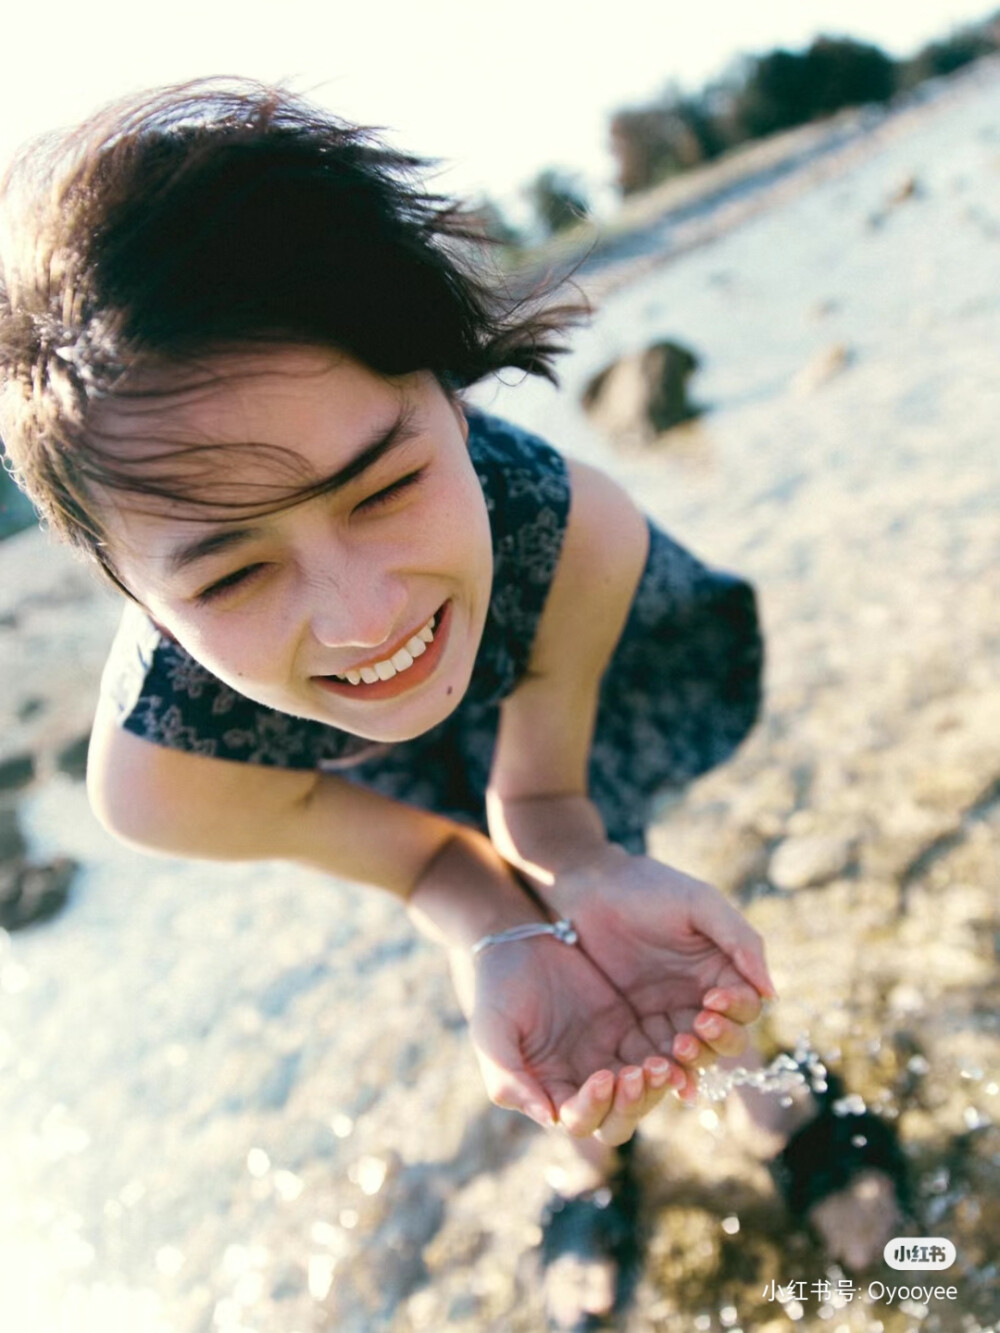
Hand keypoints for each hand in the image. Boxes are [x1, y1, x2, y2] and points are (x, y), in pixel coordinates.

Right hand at [449, 933, 695, 1144]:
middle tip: (640, 1074)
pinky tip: (680, 1046)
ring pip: (643, 1092)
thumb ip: (507, 1077)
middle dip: (631, 1106)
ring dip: (655, 1086)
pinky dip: (671, 1059)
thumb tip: (548, 1119)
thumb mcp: (491, 1031)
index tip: (602, 1076)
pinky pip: (658, 1054)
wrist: (519, 942)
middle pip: (617, 1120)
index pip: (578, 1119)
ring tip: (664, 1062)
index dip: (593, 1106)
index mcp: (550, 1092)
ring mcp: (609, 1058)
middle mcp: (583, 1085)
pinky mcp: (630, 1031)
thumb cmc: (497, 989)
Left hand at [544, 848, 774, 1074]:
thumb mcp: (700, 904)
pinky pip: (657, 1057)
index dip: (737, 1010)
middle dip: (718, 1039)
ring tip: (677, 1049)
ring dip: (693, 1060)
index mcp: (723, 969)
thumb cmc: (649, 887)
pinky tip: (663, 1077)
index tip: (714, 1000)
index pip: (746, 1005)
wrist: (591, 887)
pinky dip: (666, 1071)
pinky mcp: (635, 1028)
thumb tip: (771, 994)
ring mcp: (668, 1015)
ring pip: (695, 1054)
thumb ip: (740, 941)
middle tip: (696, 1027)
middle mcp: (701, 998)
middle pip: (726, 1038)